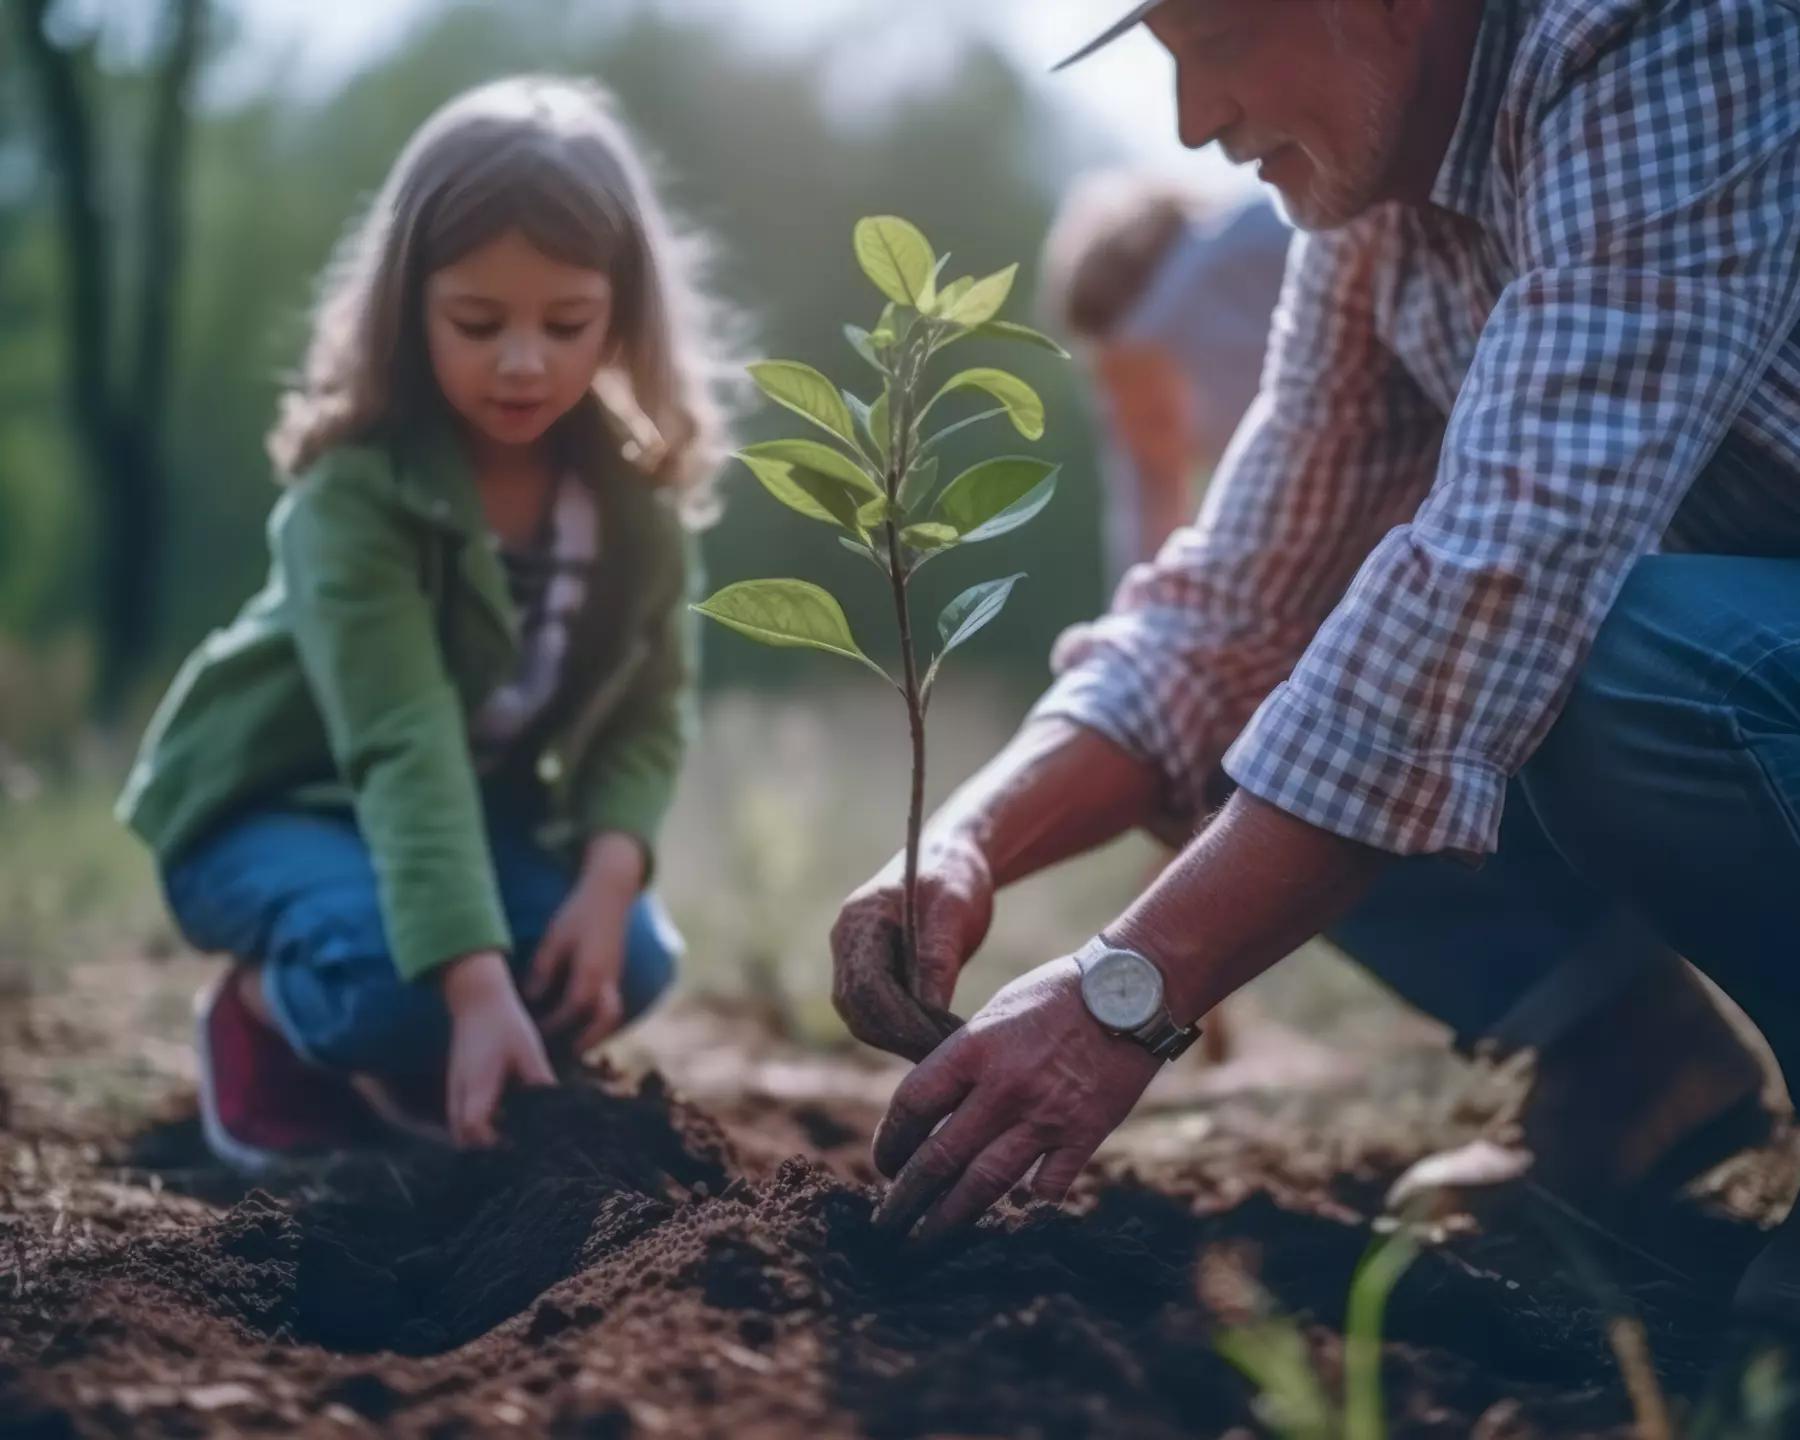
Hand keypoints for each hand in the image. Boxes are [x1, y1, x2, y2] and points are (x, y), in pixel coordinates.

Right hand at [442, 950, 555, 1146]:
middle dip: (485, 1148)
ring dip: (479, 1137)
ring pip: (458, 1129)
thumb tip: (558, 1107)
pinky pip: (459, 1116)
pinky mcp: (456, 1084)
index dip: (493, 1144)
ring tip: (511, 1134)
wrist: (476, 1000)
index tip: (518, 1145)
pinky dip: (475, 1125)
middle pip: (462, 1137)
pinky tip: (502, 1117)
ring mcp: (454, 1088)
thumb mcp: (529, 1050)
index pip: (474, 1127)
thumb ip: (539, 1080)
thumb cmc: (505, 1022)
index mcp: (478, 1084)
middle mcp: (460, 1091)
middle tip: (516, 1146)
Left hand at [525, 837, 642, 1056]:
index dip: (552, 1025)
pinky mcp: (617, 973)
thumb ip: (543, 971)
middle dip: (587, 1040)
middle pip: (604, 1021)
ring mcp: (616, 976)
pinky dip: (599, 1018)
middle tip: (565, 1053)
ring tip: (575, 1044)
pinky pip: (611, 1004)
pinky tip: (581, 1021)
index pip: (571, 1010)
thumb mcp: (554, 939)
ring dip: (597, 1032)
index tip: (533, 1034)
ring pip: (612, 1014)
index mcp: (590, 972)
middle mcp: (608, 979)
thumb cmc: (578, 914)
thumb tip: (531, 999)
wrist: (610, 893)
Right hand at [830, 828, 993, 1060]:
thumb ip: (937, 956)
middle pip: (856, 1007)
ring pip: (860, 1016)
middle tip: (942, 1053)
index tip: (937, 1039)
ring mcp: (852, 957)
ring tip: (941, 1049)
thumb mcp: (953, 910)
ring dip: (896, 1038)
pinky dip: (898, 1030)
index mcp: (860, 920)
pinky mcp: (867, 971)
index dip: (899, 1019)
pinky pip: (872, 1011)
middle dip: (896, 1036)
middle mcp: (846, 941)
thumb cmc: (954, 877)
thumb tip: (929, 1008)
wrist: (949, 860)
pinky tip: (932, 1037)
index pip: (866, 984)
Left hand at [871, 956, 1161, 1240]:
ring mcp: (1045, 1115)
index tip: (884, 1163)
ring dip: (950, 1218)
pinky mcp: (1084, 1134)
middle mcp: (1003, 1086)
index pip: (912, 1105)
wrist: (1132, 991)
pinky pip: (1047, 1187)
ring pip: (984, 1183)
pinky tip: (1009, 1220)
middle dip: (906, 1198)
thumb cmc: (1057, 996)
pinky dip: (1026, 1207)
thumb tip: (931, 1111)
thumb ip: (965, 1062)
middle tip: (887, 1227)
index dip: (889, 1142)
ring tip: (926, 1241)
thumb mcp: (996, 1015)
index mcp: (974, 1048)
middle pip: (939, 1156)